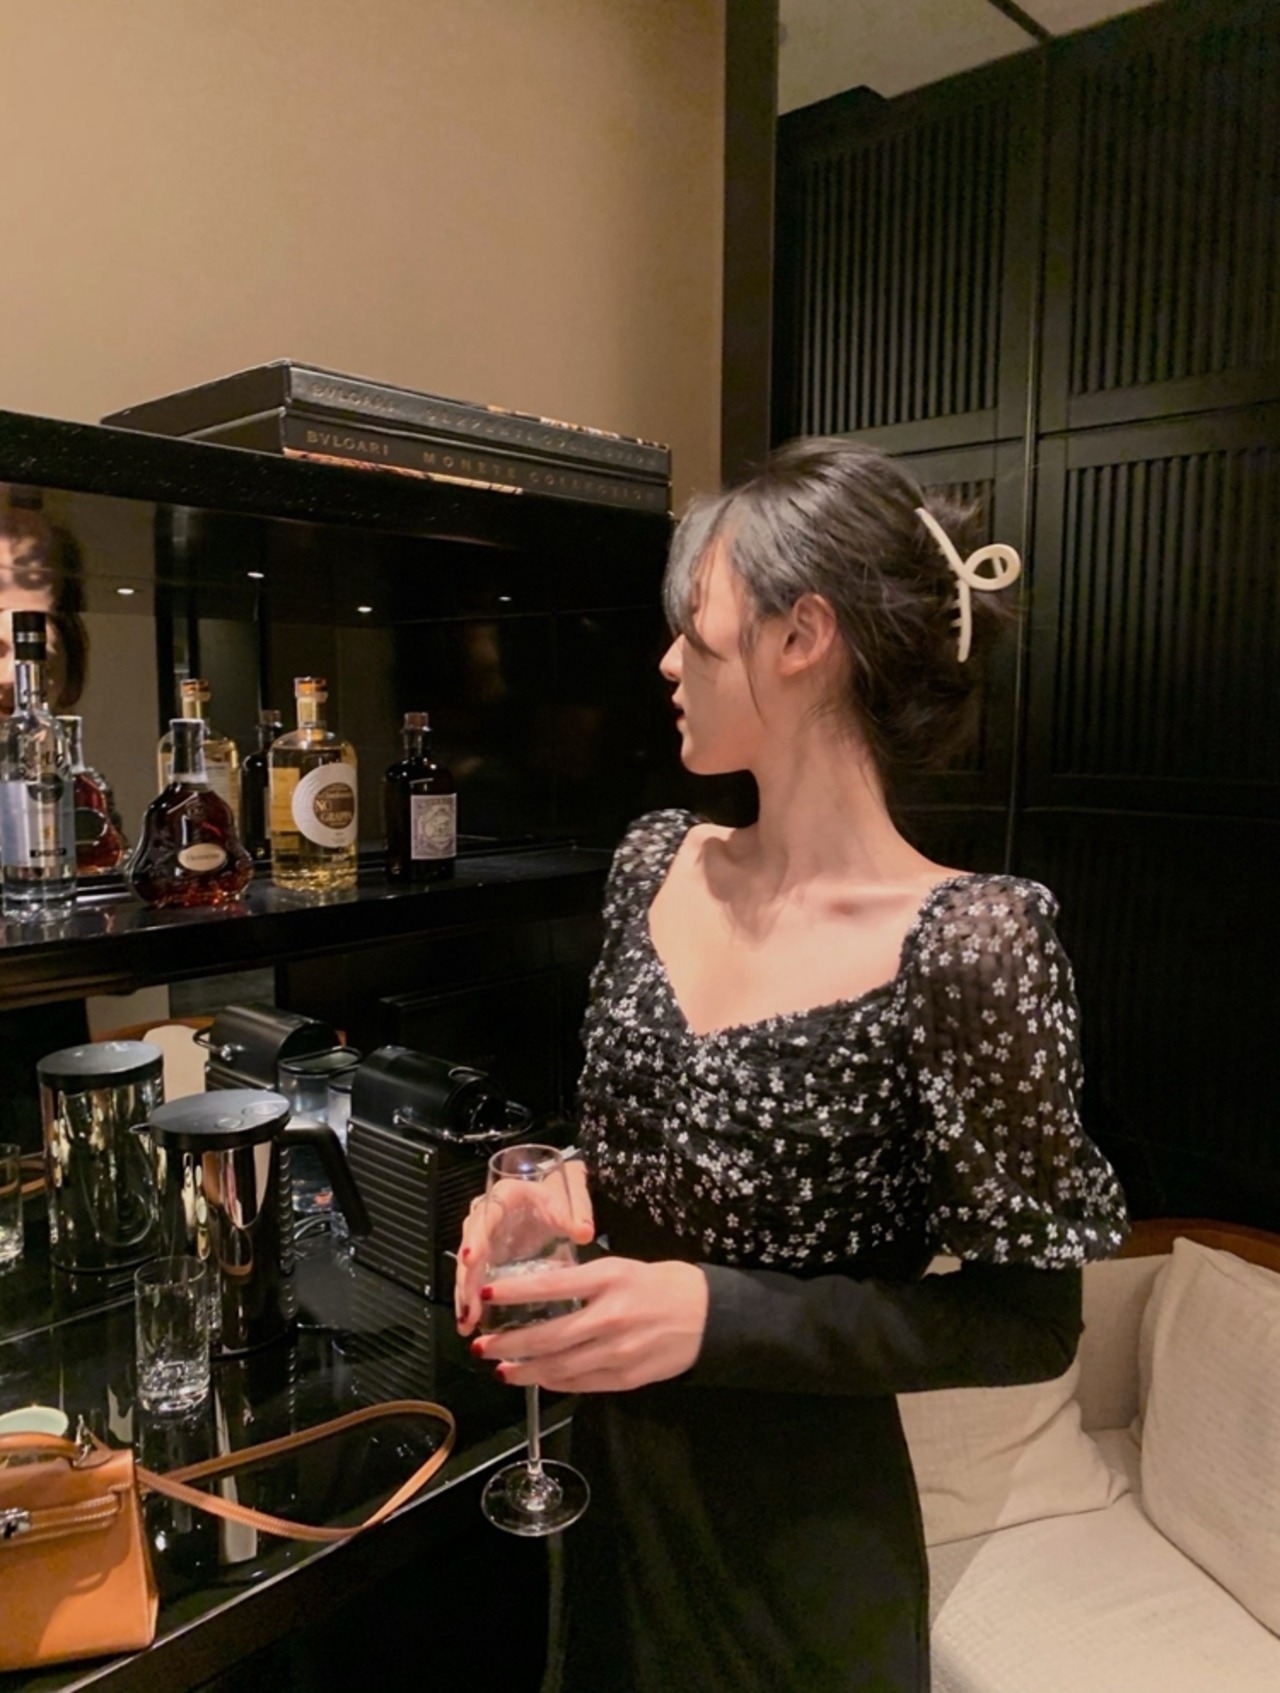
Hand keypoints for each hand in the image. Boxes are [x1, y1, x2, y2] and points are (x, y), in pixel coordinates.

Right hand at [454, 1156, 594, 1334]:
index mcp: (503, 1196)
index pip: (484, 1218)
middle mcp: (485, 1216)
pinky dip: (471, 1298)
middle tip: (469, 1309)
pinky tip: (469, 1322)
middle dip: (467, 1279)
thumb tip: (584, 1232)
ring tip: (465, 1324)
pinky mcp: (488, 1255)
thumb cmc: (562, 1194)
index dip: (476, 1238)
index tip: (470, 1260)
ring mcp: (484, 1237)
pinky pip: (474, 1276)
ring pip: (467, 1267)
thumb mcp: (571, 1200)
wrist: (558, 1196)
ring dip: (465, 1294)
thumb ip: (576, 1215)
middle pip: (470, 1248)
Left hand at [468, 1256, 708, 1393]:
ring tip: (501, 1369)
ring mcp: (618, 1350)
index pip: (551, 1285)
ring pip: (559, 1366)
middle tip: (482, 1345)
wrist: (710, 1315)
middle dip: (509, 1343)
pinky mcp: (627, 1377)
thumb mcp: (623, 1268)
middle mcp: (610, 1315)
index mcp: (609, 1278)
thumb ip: (585, 1281)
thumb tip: (541, 1293)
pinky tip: (538, 1379)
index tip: (486, 1294)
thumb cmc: (663, 1284)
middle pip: (548, 1334)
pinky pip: (581, 1383)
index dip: (514, 1292)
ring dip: (524, 1370)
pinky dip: (555, 1382)